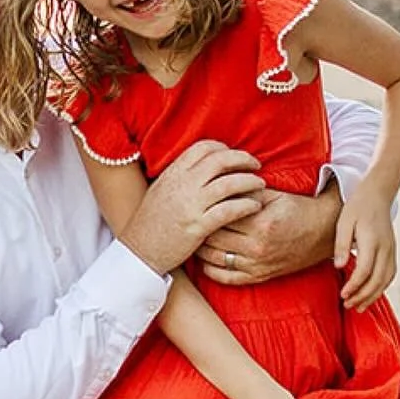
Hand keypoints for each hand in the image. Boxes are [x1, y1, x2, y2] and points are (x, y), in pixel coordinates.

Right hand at [120, 141, 264, 276]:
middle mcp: (182, 184)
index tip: (235, 157)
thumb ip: (180, 176)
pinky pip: (230, 210)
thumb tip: (203, 166)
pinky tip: (255, 206)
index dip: (224, 149)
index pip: (204, 147)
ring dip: (250, 181)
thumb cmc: (151, 222)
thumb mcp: (161, 189)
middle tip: (255, 165)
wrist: (139, 251)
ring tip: (260, 185)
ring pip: (230, 183)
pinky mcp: (198, 226)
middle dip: (243, 159)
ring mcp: (190, 205)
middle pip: (221, 160)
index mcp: (173, 172)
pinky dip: (247, 205)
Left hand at [196, 184, 341, 285]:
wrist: (323, 232)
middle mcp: (258, 246)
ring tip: (192, 236)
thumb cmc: (297, 209)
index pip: (221, 214)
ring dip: (200, 248)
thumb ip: (245, 190)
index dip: (205, 208)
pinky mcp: (260, 276)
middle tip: (188, 219)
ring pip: (215, 258)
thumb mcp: (274, 194)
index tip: (194, 203)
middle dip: (199, 227)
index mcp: (261, 222)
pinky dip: (210, 270)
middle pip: (214, 237)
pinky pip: (226, 278)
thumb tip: (217, 183)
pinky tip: (203, 259)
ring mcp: (258, 264)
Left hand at [335, 183, 396, 310]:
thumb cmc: (356, 208)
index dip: (354, 286)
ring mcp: (391, 250)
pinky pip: (390, 274)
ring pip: (386, 279)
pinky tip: (370, 294)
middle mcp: (385, 248)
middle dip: (363, 296)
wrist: (377, 196)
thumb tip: (338, 266)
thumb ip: (341, 245)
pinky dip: (381, 287)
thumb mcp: (343, 222)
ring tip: (358, 306)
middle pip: (377, 279)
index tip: (343, 295)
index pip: (365, 270)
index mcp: (372, 240)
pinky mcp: (392, 251)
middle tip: (348, 305)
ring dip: (373, 295)